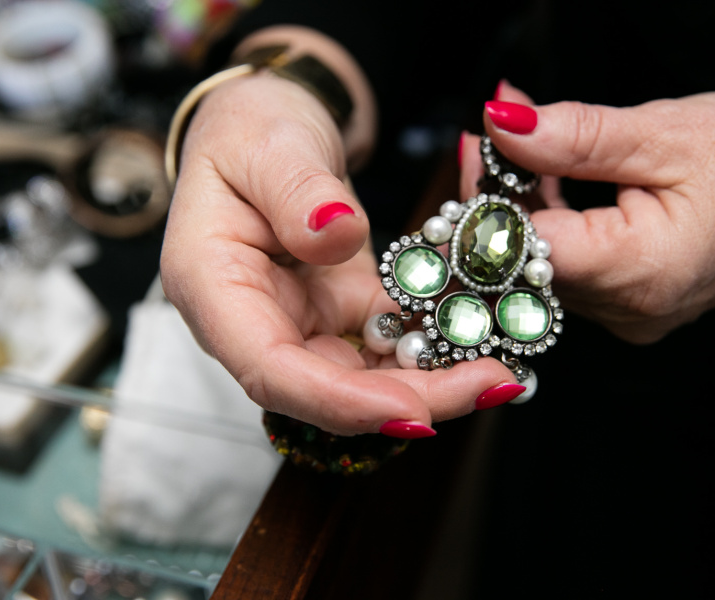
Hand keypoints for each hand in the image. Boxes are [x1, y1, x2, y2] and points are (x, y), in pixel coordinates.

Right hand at [160, 32, 516, 435]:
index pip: (269, 369)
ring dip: (430, 383)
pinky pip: (385, 345)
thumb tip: (338, 232)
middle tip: (489, 384)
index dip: (339, 401)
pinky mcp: (340, 312)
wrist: (268, 129)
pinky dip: (431, 348)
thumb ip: (297, 189)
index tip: (411, 411)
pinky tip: (481, 342)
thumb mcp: (269, 142)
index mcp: (215, 288)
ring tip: (499, 372)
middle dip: (408, 400)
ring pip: (363, 378)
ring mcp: (300, 322)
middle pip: (326, 388)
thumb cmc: (251, 129)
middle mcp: (256, 321)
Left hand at [461, 84, 714, 342]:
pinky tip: (544, 180)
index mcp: (637, 271)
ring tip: (516, 148)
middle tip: (489, 137)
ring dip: (522, 207)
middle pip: (525, 260)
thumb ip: (576, 136)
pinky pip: (570, 267)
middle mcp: (627, 309)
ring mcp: (629, 314)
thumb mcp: (667, 133)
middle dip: (497, 198)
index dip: (488, 200)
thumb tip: (502, 125)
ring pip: (543, 264)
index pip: (524, 247)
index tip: (477, 149)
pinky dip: (552, 223)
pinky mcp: (632, 305)